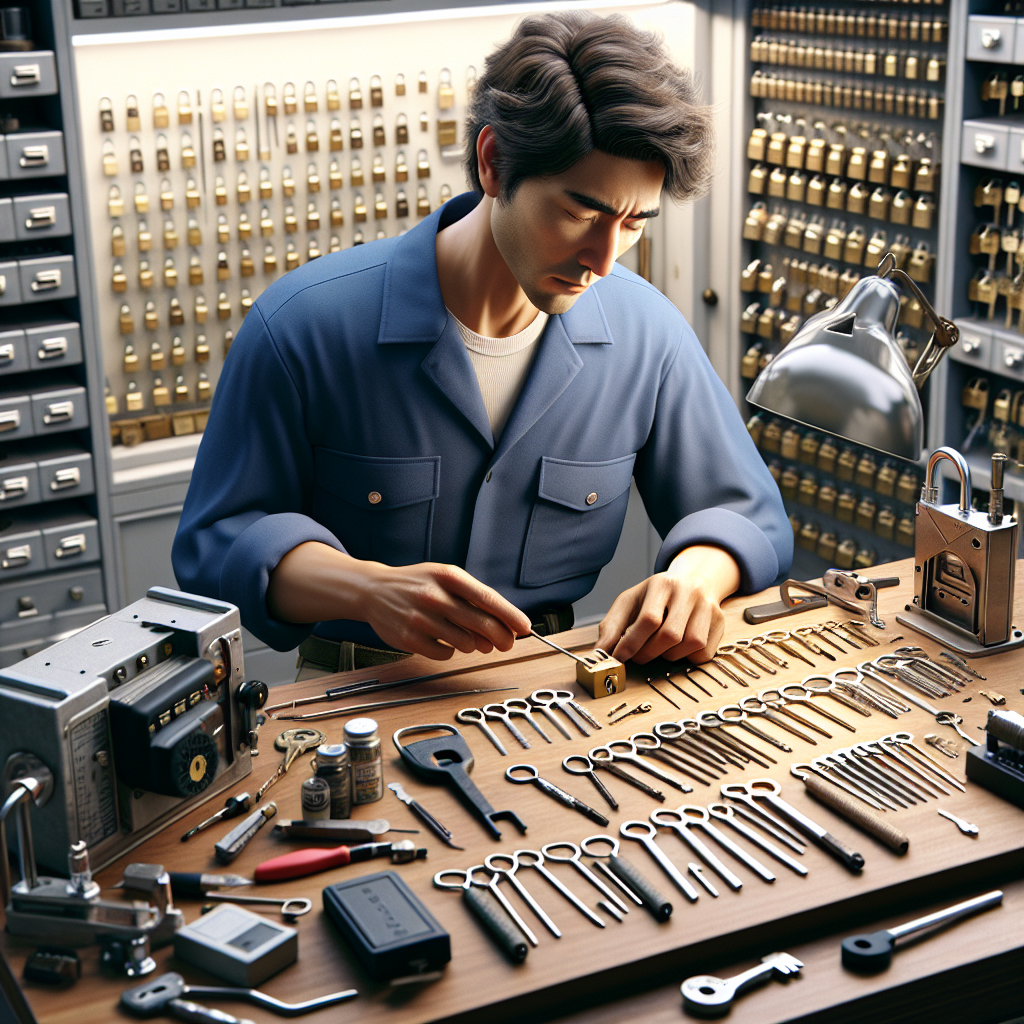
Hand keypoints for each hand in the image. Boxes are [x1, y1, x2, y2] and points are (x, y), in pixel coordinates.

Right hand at [267, 543, 531, 660]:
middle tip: (506, 643)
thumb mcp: (444, 578)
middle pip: (481, 624)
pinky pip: (444, 653)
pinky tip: (443, 640)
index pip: (488, 598)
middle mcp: (434, 595)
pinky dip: (450, 651)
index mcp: (448, 576)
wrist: (373, 590)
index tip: (525, 628)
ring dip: (473, 644)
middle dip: (500, 637)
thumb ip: (473, 597)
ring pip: (465, 642)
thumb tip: (506, 626)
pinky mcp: (408, 639)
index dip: (510, 616)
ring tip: (467, 637)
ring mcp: (419, 618)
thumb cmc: (418, 583)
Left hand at [595, 545, 740, 664]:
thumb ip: (611, 626)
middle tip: (638, 656)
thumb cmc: (655, 596)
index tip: (619, 657)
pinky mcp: (720, 622)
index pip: (648, 619)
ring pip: (690, 644)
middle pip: (670, 635)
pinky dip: (687, 658)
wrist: (693, 580)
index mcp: (662, 584)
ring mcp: (708, 607)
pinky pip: (704, 653)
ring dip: (669, 656)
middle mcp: (689, 592)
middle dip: (648, 653)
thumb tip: (599, 653)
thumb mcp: (630, 602)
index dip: (631, 643)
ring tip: (659, 649)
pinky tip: (678, 649)